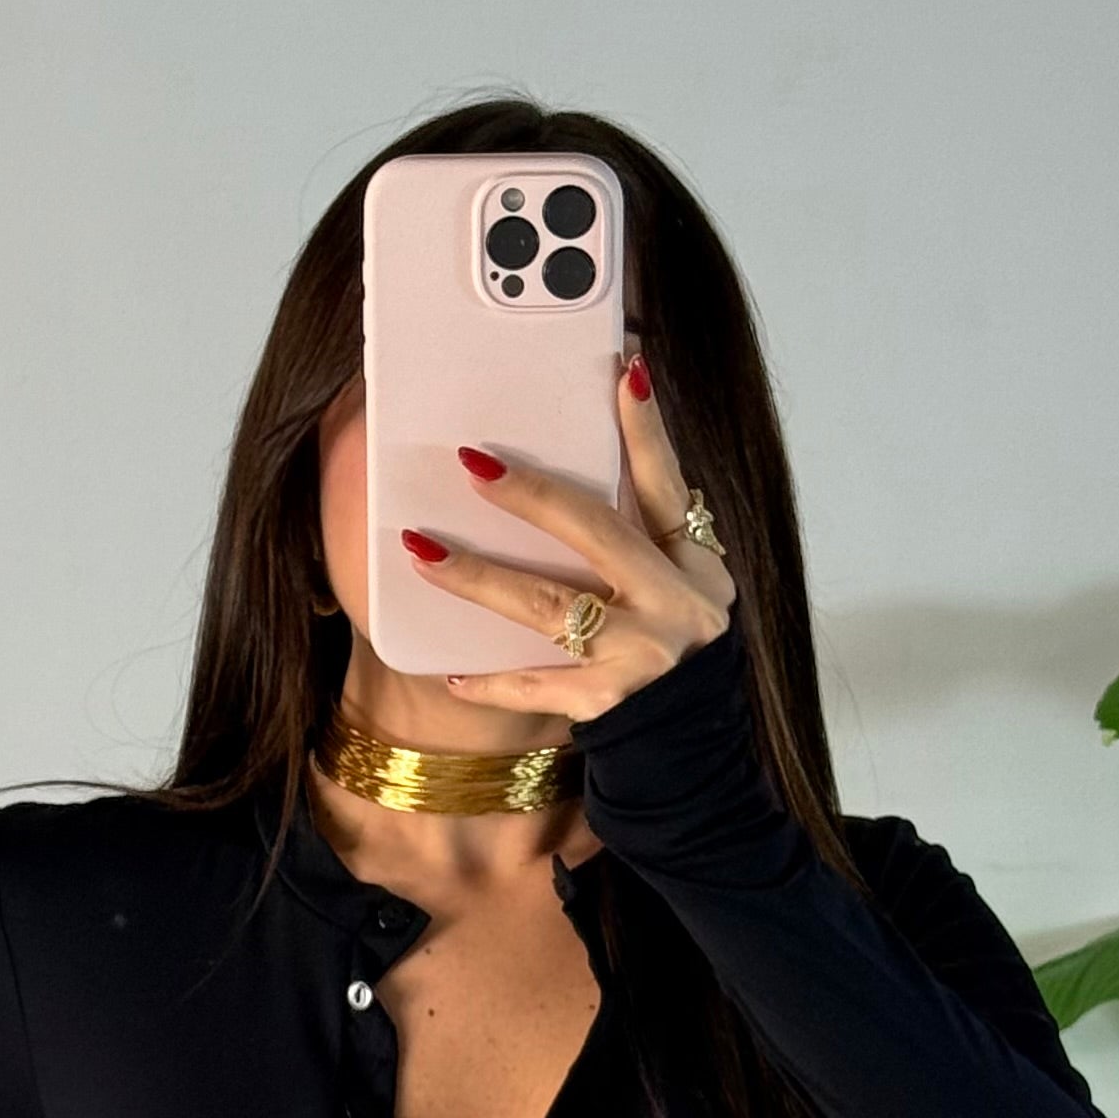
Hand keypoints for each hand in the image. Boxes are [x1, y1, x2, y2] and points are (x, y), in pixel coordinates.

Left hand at [402, 354, 738, 723]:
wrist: (694, 746)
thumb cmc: (673, 646)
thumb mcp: (682, 583)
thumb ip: (642, 529)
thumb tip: (586, 451)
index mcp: (693, 563)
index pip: (666, 484)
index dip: (646, 429)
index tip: (623, 371)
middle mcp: (673, 603)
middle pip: (597, 533)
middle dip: (533, 496)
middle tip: (472, 464)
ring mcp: (639, 654)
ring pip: (547, 606)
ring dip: (480, 577)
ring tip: (424, 552)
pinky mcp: (605, 702)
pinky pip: (535, 685)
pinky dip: (491, 681)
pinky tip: (451, 673)